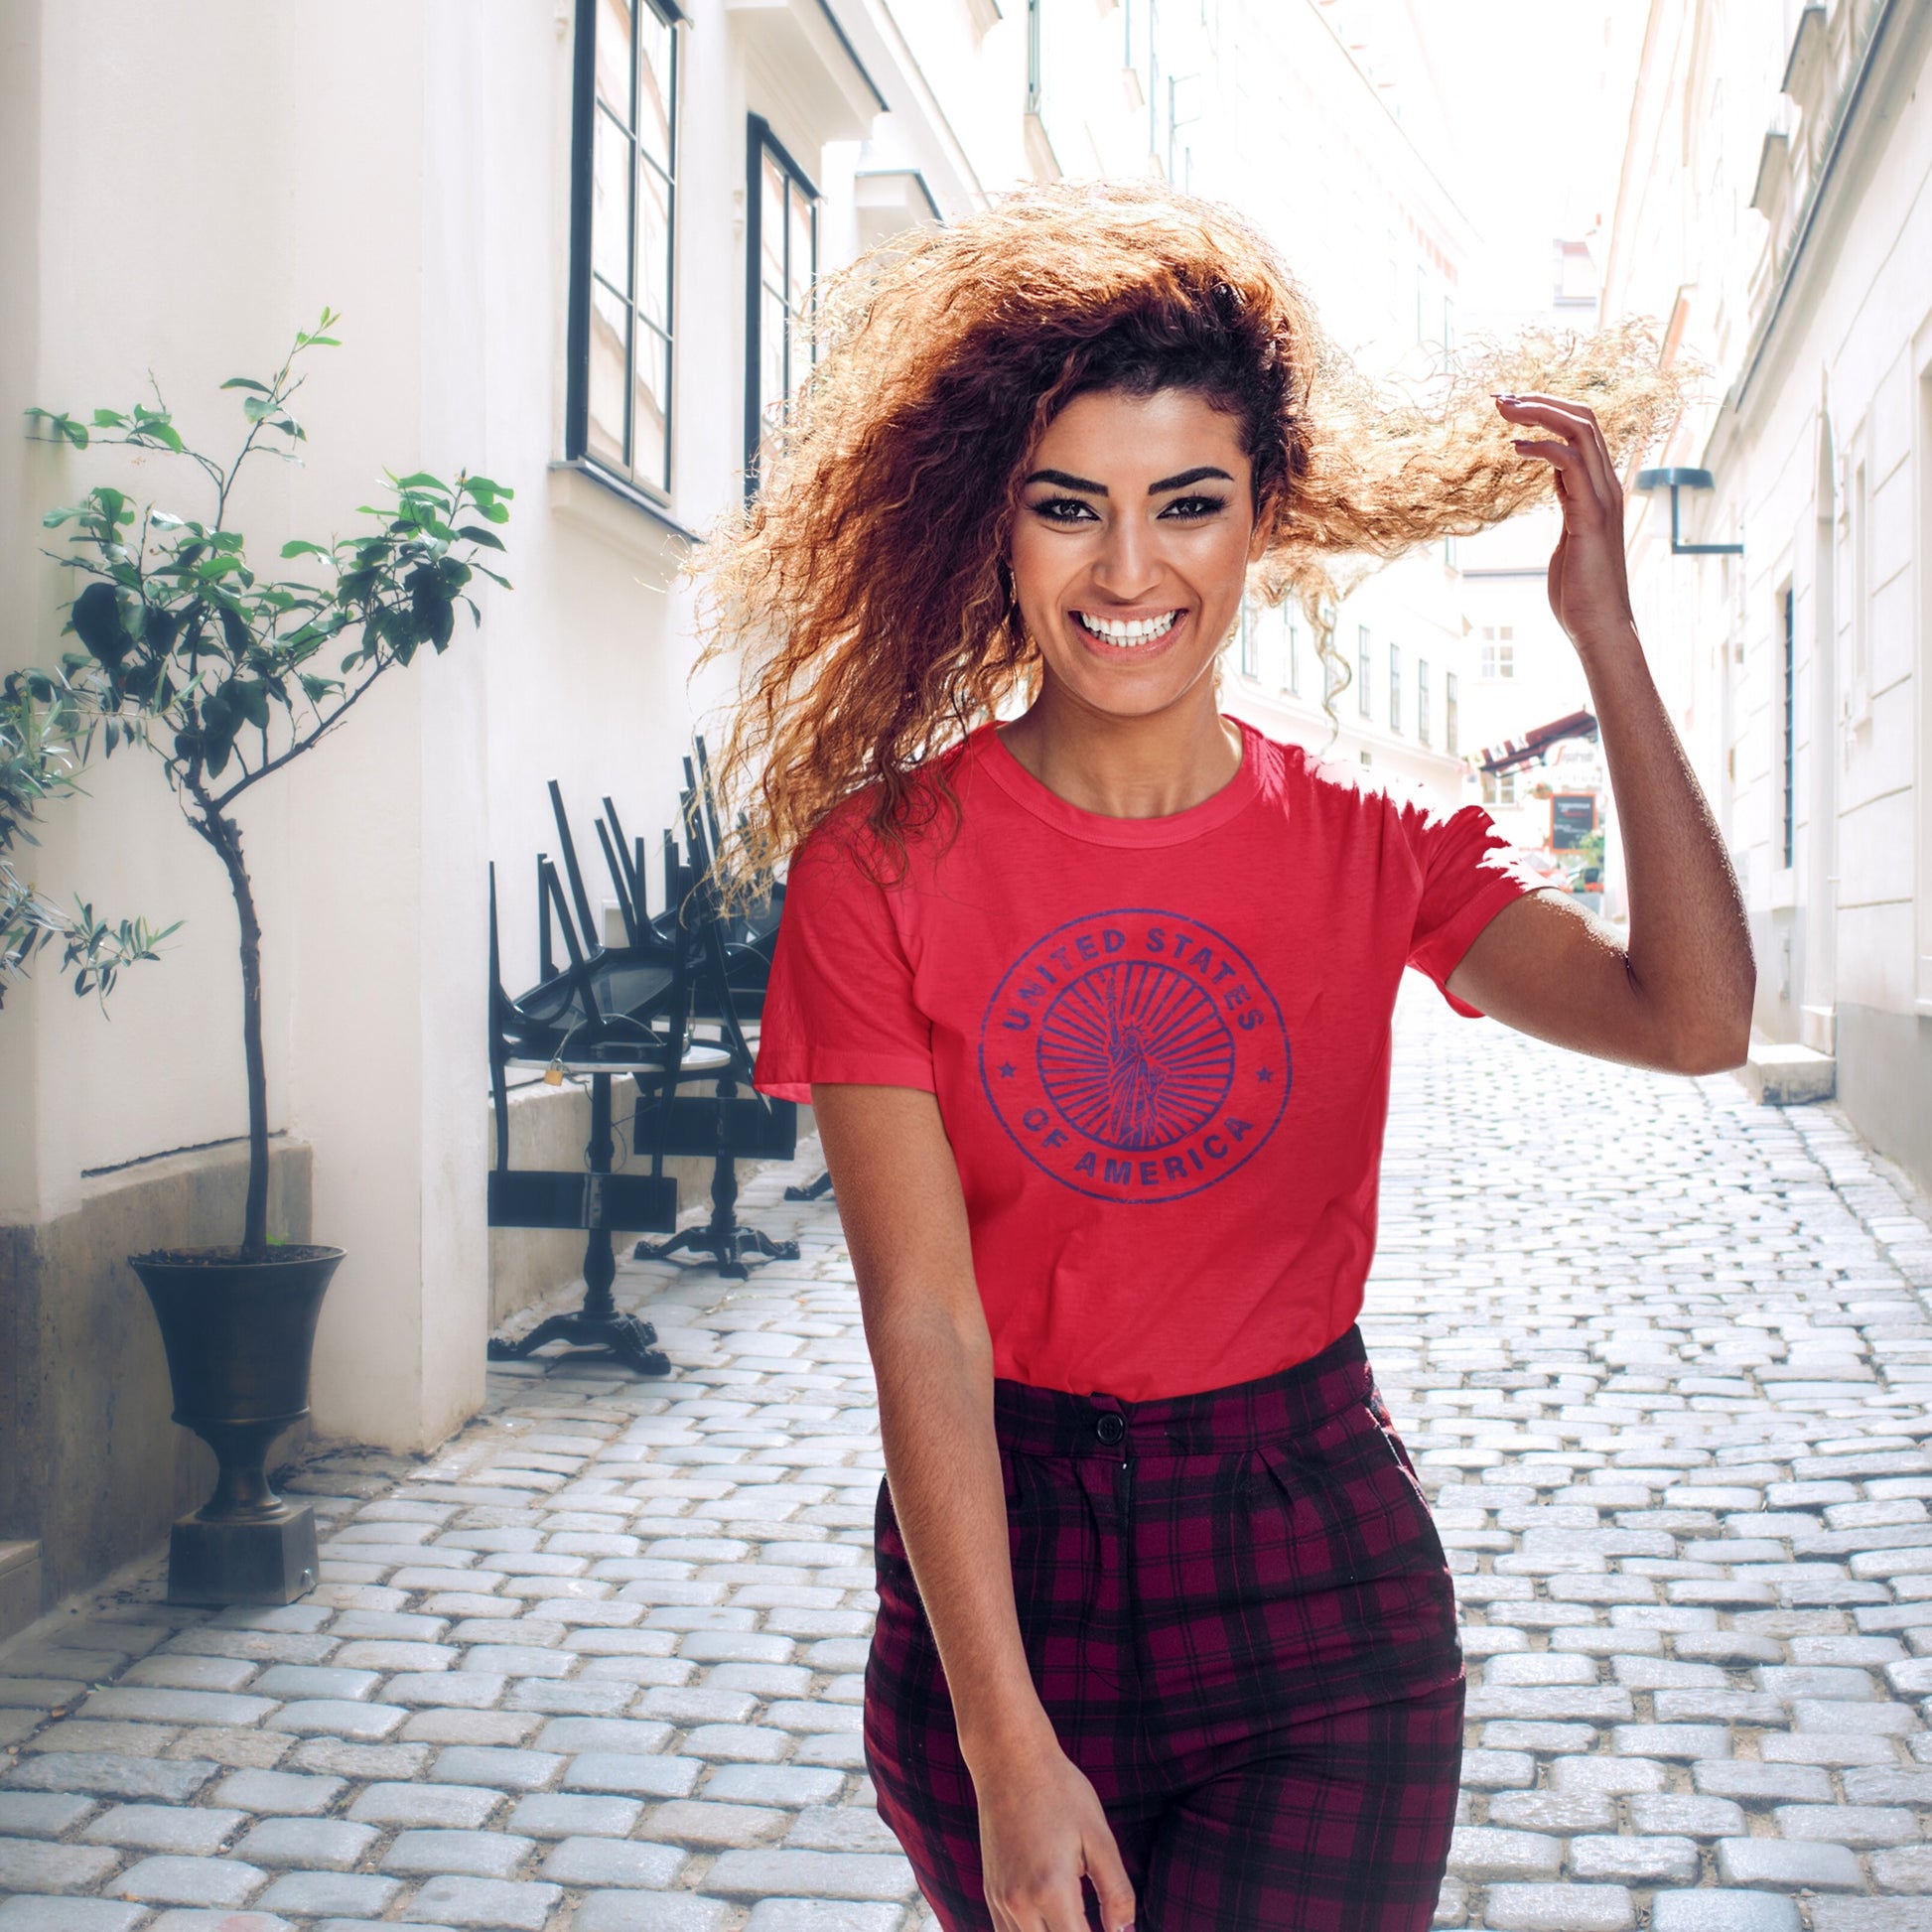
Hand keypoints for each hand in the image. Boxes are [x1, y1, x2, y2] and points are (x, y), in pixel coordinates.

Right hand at [973, 1731, 1135, 1931]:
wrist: (1009, 1759)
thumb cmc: (1059, 1791)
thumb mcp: (1099, 1836)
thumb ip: (1116, 1892)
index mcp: (1051, 1890)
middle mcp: (1020, 1903)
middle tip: (1093, 1921)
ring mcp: (1001, 1899)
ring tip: (1075, 1922)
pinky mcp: (990, 1891)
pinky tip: (1051, 1924)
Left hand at [1496, 393, 1636, 651]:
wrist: (1599, 626)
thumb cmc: (1580, 591)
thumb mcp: (1569, 534)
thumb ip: (1569, 503)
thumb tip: (1557, 479)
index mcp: (1600, 489)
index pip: (1582, 429)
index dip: (1548, 410)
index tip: (1511, 406)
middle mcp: (1607, 486)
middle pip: (1584, 418)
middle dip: (1541, 401)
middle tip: (1499, 397)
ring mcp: (1602, 499)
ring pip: (1580, 431)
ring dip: (1539, 413)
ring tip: (1503, 410)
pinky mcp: (1590, 516)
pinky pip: (1569, 464)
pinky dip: (1541, 448)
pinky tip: (1515, 448)